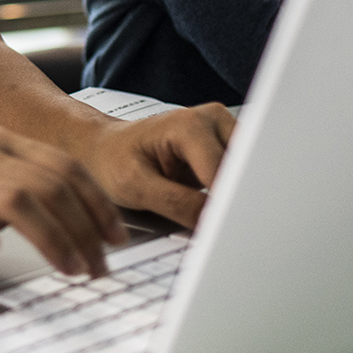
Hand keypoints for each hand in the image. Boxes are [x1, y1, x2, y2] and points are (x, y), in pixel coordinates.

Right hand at [0, 125, 126, 274]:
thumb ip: (28, 191)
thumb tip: (87, 221)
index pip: (64, 167)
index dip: (98, 204)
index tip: (116, 238)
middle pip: (48, 184)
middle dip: (83, 228)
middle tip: (99, 266)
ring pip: (15, 199)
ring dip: (52, 237)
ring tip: (70, 268)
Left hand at [73, 103, 235, 227]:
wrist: (103, 148)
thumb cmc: (112, 160)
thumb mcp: (136, 187)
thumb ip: (177, 204)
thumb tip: (214, 222)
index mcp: (190, 125)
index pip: (224, 174)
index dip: (226, 206)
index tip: (226, 232)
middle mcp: (212, 120)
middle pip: (243, 170)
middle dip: (238, 201)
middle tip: (228, 232)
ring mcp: (221, 131)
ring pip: (249, 173)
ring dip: (239, 197)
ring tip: (223, 220)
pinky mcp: (224, 146)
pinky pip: (241, 174)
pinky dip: (235, 194)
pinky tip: (224, 209)